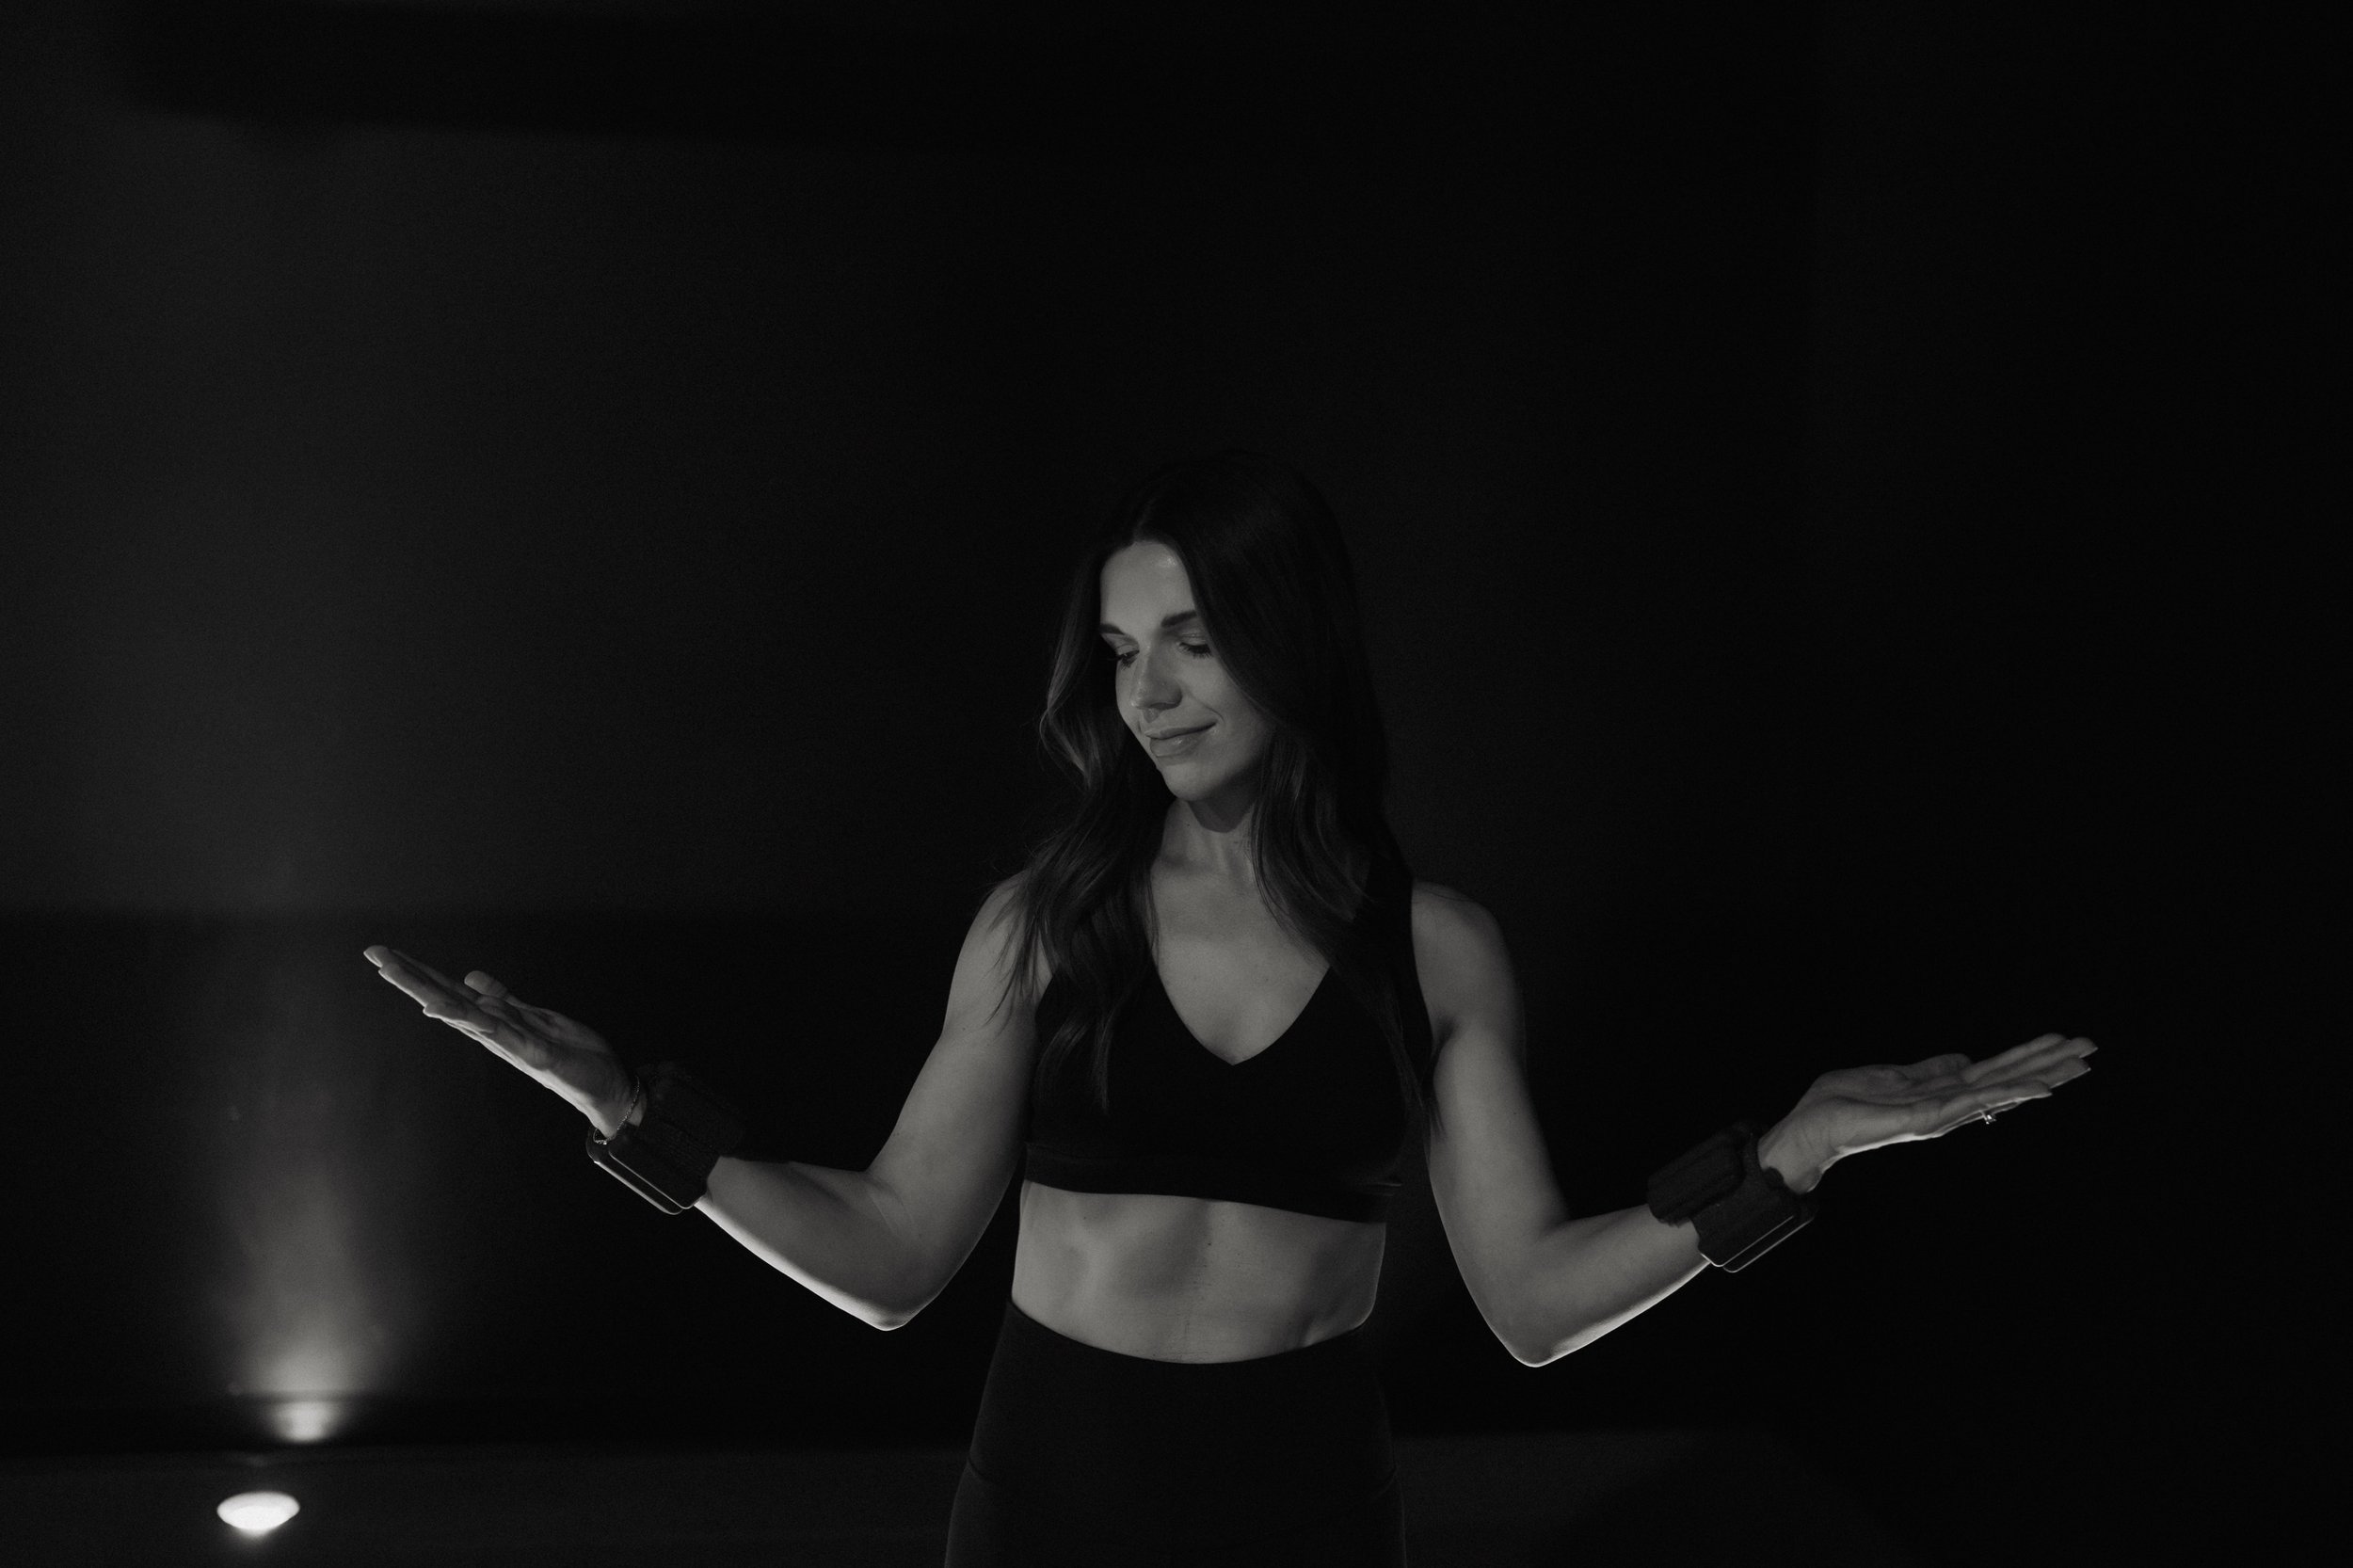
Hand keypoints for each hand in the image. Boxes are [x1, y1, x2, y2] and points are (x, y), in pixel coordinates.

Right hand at [364, 945, 637, 1134]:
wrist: (604, 1084)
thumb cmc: (570, 1053)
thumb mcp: (535, 1017)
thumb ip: (503, 999)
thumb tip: (471, 977)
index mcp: (494, 1019)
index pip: (449, 991)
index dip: (418, 972)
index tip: (384, 953)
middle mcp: (493, 1031)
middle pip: (444, 999)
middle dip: (409, 977)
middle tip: (374, 954)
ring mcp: (509, 1042)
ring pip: (461, 1013)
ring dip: (427, 992)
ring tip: (395, 973)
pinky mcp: (532, 1053)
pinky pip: (497, 1033)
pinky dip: (470, 1020)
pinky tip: (442, 1008)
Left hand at [1784, 1032, 2097, 1175]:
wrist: (1812, 1128)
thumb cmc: (1844, 1104)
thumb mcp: (1892, 1076)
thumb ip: (1930, 1069)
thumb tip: (1962, 1059)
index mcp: (1941, 1089)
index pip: (1993, 1070)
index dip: (2027, 1057)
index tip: (2062, 1042)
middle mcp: (1949, 1103)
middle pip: (2008, 1078)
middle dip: (2049, 1064)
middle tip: (2091, 1048)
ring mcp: (1943, 1112)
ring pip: (2002, 1088)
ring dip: (2042, 1075)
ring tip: (2080, 1063)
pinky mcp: (1929, 1117)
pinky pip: (1976, 1102)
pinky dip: (2009, 1094)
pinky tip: (2038, 1088)